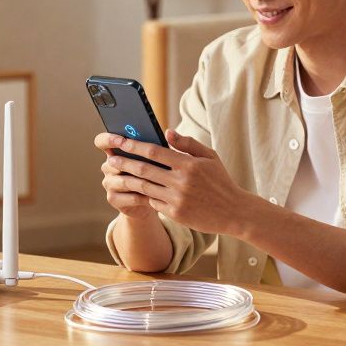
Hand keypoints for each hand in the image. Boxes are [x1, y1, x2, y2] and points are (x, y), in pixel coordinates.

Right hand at [94, 132, 156, 219]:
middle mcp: (108, 167)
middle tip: (149, 163)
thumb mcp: (156, 159)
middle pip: (115, 163)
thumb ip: (155, 148)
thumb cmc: (155, 173)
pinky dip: (145, 196)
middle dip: (132, 164)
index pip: (102, 141)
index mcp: (115, 152)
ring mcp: (108, 183)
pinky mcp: (113, 199)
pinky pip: (131, 197)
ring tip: (160, 182)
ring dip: (143, 182)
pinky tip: (158, 196)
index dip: (109, 139)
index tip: (122, 140)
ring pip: (125, 181)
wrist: (152, 200)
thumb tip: (167, 133)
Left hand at [97, 129, 253, 236]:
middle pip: (144, 169)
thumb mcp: (210, 157)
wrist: (234, 212)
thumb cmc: (221, 181)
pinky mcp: (175, 214)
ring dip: (127, 180)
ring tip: (115, 175)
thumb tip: (166, 132)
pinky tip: (130, 190)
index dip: (134, 145)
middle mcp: (181, 182)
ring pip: (144, 187)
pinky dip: (141, 195)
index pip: (155, 152)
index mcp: (188, 164)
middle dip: (124, 162)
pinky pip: (152, 202)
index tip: (121, 141)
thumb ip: (188, 144)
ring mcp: (177, 199)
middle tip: (111, 159)